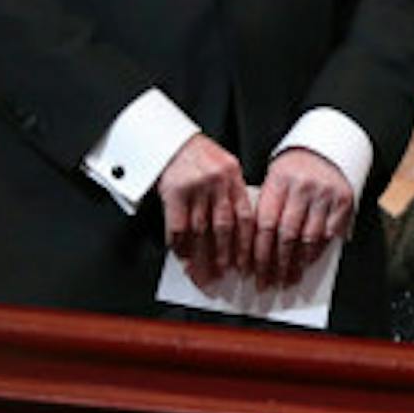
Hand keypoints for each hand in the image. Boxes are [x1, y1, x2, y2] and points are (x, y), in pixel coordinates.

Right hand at [158, 134, 249, 285]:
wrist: (168, 138)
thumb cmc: (197, 155)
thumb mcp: (223, 166)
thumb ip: (232, 191)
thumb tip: (240, 229)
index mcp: (234, 176)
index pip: (245, 217)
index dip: (246, 244)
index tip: (246, 264)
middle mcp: (218, 183)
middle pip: (224, 228)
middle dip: (225, 255)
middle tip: (224, 274)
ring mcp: (196, 187)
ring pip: (201, 231)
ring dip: (202, 256)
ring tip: (203, 273)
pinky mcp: (174, 192)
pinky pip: (177, 226)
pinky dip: (179, 244)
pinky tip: (182, 257)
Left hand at [251, 148, 352, 288]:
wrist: (324, 149)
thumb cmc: (293, 170)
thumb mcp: (273, 180)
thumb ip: (266, 209)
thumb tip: (253, 249)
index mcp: (279, 181)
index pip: (265, 224)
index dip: (257, 252)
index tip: (251, 271)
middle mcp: (303, 187)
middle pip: (286, 234)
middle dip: (276, 264)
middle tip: (269, 282)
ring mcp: (325, 194)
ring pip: (309, 237)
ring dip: (297, 262)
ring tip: (289, 278)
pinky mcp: (344, 200)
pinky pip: (330, 233)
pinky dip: (318, 250)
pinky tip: (308, 262)